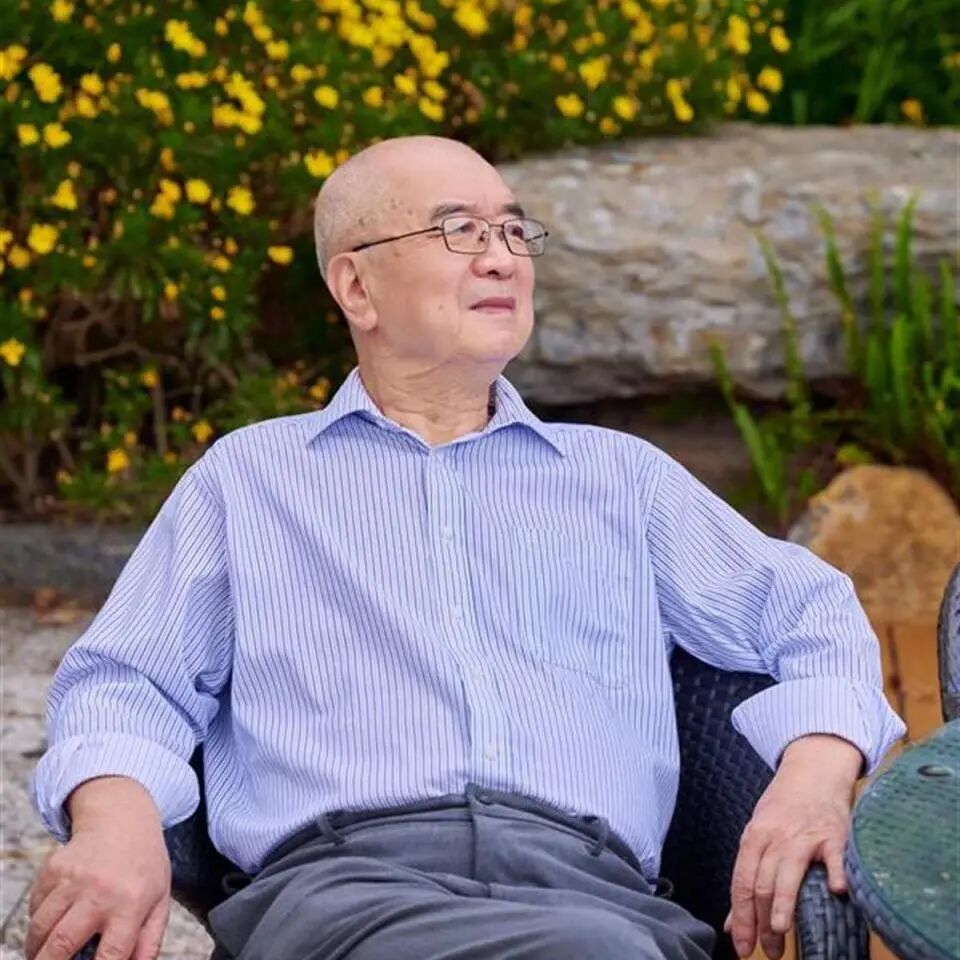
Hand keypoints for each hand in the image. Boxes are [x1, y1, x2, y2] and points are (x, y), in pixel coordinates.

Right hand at [25, 792, 170, 959]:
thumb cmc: (143, 864)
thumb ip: (149, 940)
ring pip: (41, 929)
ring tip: (46, 954)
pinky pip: (34, 908)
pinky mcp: (53, 869)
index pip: (111, 954)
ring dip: (37, 949)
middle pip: (61, 945)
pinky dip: (37, 922)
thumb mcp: (159, 899)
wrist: (123, 819)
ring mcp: (73, 879)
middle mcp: (100, 891)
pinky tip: (52, 921)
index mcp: (131, 902)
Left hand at [723, 735, 860, 959]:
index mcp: (754, 839)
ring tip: (780, 931)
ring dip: (782, 902)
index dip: (741, 918)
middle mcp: (775, 838)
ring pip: (788, 872)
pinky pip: (836, 856)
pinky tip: (838, 892)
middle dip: (762, 922)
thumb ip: (748, 878)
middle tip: (770, 951)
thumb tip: (732, 924)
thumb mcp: (759, 837)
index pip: (742, 883)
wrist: (813, 771)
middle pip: (762, 883)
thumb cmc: (784, 809)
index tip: (742, 948)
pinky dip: (837, 873)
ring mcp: (805, 836)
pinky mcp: (835, 835)